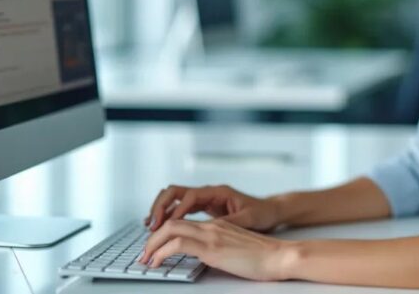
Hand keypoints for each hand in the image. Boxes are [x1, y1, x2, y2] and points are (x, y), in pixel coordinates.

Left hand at [139, 218, 296, 281]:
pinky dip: (161, 252)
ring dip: (152, 244)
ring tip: (146, 259)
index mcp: (217, 225)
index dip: (164, 233)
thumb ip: (219, 248)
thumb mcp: (235, 249)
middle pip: (171, 222)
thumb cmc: (263, 257)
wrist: (280, 256)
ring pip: (171, 229)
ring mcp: (212, 235)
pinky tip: (157, 263)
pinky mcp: (212, 248)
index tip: (155, 248)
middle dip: (152, 238)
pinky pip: (179, 243)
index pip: (183, 222)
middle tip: (144, 254)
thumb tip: (204, 258)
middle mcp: (212, 226)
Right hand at [144, 184, 281, 231]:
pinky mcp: (203, 208)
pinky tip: (160, 226)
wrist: (269, 211)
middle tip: (152, 224)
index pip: (190, 196)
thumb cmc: (261, 213)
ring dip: (161, 210)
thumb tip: (211, 228)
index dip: (176, 209)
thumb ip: (229, 221)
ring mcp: (204, 199)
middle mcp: (208, 192)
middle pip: (176, 192)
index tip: (167, 223)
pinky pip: (180, 208)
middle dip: (161, 206)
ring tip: (150, 226)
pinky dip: (168, 215)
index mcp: (217, 191)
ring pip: (174, 199)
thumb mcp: (247, 219)